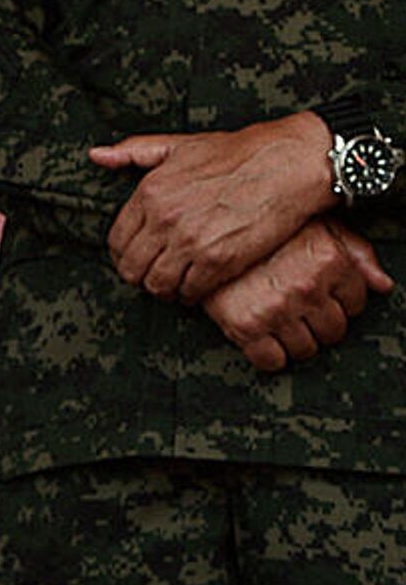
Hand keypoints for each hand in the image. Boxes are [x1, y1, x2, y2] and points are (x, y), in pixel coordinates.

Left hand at [90, 114, 334, 301]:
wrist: (288, 163)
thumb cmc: (237, 153)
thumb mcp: (179, 145)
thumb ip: (135, 152)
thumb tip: (97, 156)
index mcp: (150, 192)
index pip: (116, 240)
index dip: (124, 255)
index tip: (137, 259)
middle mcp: (164, 219)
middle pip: (132, 268)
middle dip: (141, 276)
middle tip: (156, 276)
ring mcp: (190, 241)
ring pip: (157, 285)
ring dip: (165, 290)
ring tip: (177, 284)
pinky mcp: (218, 260)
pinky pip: (190, 291)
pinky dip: (191, 294)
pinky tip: (199, 286)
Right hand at [200, 219, 392, 371]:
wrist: (202, 226)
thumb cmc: (259, 223)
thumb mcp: (316, 225)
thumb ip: (355, 252)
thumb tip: (382, 283)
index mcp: (329, 261)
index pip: (355, 303)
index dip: (338, 303)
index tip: (321, 301)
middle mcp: (308, 286)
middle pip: (333, 330)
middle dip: (318, 325)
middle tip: (298, 314)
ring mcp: (278, 308)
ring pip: (306, 349)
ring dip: (295, 341)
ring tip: (279, 324)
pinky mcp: (245, 325)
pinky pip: (270, 360)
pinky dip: (269, 357)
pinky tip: (261, 339)